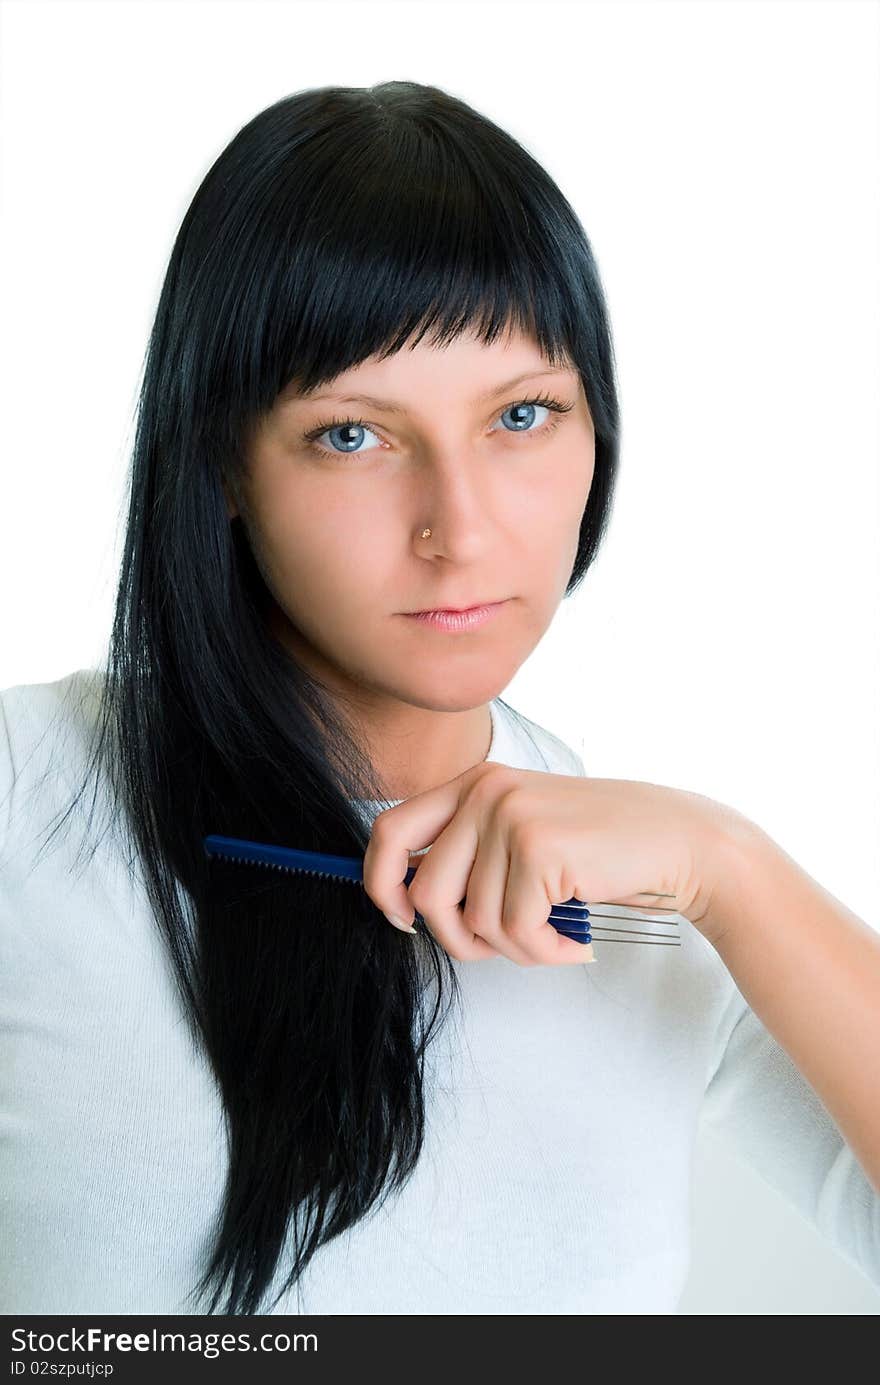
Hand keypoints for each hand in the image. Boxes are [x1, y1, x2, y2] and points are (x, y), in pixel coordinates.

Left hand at [362, 761, 749, 964]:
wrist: (678, 841)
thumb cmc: (601, 849)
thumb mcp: (523, 833)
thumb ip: (470, 855)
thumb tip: (405, 902)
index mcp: (473, 782)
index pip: (388, 829)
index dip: (380, 883)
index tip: (402, 920)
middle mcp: (485, 791)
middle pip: (424, 891)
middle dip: (458, 938)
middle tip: (503, 946)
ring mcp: (511, 816)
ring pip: (475, 921)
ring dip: (516, 948)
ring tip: (555, 936)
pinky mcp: (539, 849)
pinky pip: (515, 932)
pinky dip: (544, 951)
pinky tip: (573, 940)